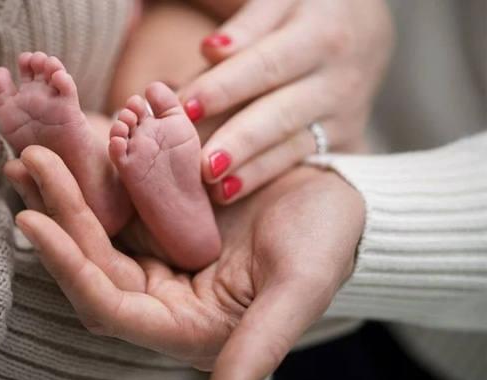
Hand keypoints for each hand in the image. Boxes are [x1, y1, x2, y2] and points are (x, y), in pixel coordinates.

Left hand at [6, 145, 364, 379]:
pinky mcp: (160, 221)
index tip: (33, 222)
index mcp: (187, 325)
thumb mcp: (298, 289)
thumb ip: (260, 345)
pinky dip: (90, 176)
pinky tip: (67, 145)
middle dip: (58, 215)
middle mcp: (163, 297)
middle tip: (29, 164)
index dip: (70, 269)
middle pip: (93, 264)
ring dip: (63, 194)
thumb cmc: (326, 244)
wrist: (335, 197)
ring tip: (31, 153)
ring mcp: (158, 256)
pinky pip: (115, 200)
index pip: (110, 307)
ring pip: (96, 231)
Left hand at [179, 0, 393, 203]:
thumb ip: (248, 24)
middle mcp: (338, 76)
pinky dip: (266, 176)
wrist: (365, 30)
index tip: (183, 106)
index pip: (266, 64)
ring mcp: (344, 113)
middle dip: (241, 139)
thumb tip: (213, 51)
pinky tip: (232, 191)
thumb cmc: (302, 11)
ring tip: (215, 189)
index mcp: (320, 31)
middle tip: (202, 164)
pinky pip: (302, 161)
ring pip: (294, 144)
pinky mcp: (344, 139)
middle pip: (282, 112)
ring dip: (253, 168)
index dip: (224, 86)